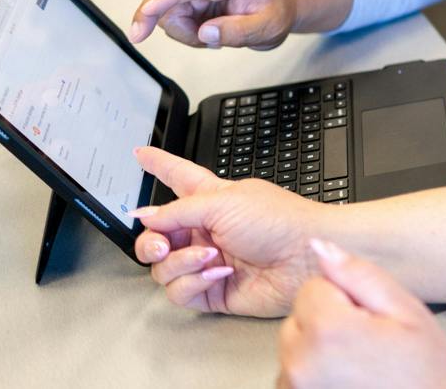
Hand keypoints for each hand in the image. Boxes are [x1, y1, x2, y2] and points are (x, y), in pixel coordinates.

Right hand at [130, 0, 297, 49]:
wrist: (281, 0)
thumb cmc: (276, 9)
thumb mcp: (268, 28)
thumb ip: (238, 32)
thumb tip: (205, 33)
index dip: (164, 0)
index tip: (145, 14)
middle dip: (179, 28)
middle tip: (206, 44)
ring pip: (167, 7)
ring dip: (185, 29)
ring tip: (216, 35)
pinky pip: (172, 10)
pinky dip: (185, 26)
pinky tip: (208, 28)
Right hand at [133, 146, 324, 317]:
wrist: (305, 258)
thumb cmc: (279, 220)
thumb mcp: (224, 202)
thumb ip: (178, 210)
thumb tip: (145, 215)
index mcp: (212, 199)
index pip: (178, 177)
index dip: (159, 165)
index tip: (140, 154)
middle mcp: (206, 230)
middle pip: (157, 236)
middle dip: (150, 241)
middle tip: (161, 243)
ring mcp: (208, 261)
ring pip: (163, 268)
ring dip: (180, 262)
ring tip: (210, 256)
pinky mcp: (212, 291)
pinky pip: (179, 292)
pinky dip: (193, 283)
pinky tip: (219, 273)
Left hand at [278, 240, 445, 388]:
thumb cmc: (426, 375)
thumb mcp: (406, 311)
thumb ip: (360, 274)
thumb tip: (320, 247)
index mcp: (327, 330)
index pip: (313, 285)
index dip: (346, 299)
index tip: (369, 322)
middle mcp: (299, 364)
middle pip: (299, 317)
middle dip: (327, 324)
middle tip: (368, 345)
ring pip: (295, 348)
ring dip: (320, 352)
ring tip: (360, 369)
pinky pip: (294, 378)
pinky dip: (314, 378)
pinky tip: (348, 385)